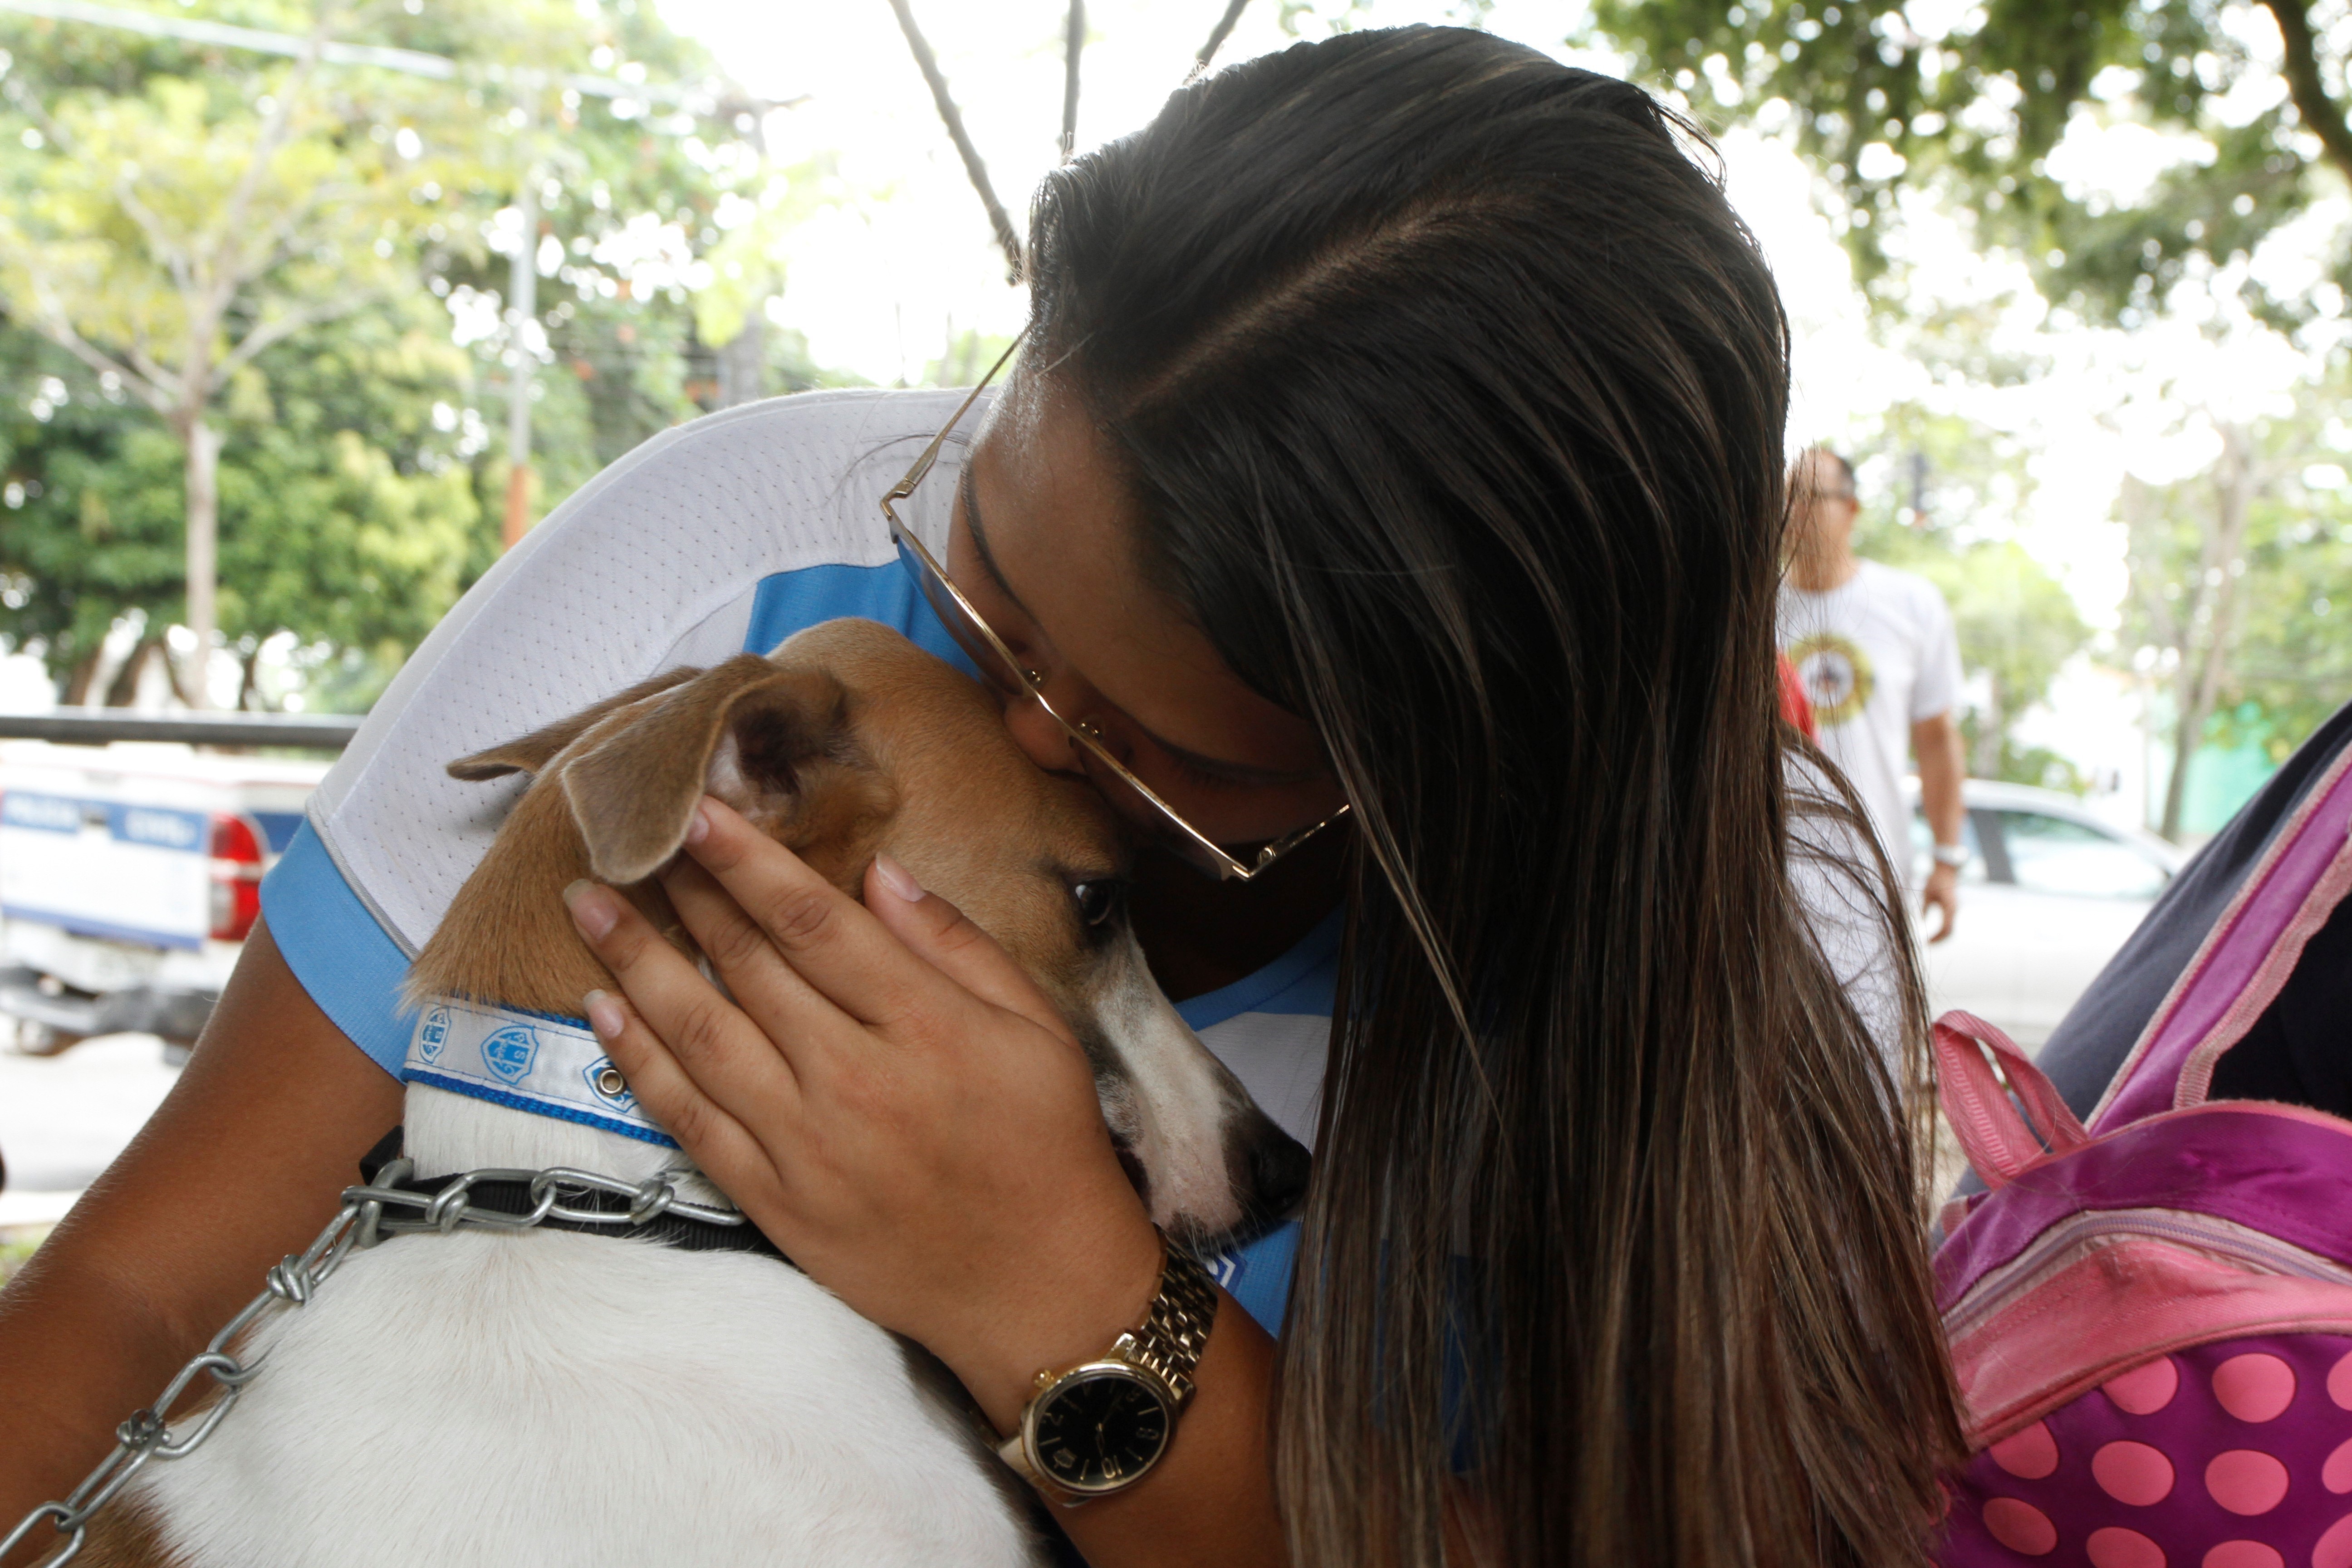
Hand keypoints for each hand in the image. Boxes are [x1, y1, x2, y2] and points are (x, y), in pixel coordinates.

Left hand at [563, 796, 1162, 1429]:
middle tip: (632, 839)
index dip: (747, 860)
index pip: (813, 922)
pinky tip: (604, 1012)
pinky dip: (641, 1062)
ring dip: (635, 963)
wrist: (1039, 1288)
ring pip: (700, 1035)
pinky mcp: (776, 1202)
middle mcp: (854, 1080)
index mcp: (925, 1026)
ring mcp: (806, 1146)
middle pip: (747, 966)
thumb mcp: (1037, 1029)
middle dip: (684, 894)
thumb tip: (879, 873)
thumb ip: (956, 945)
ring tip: (588, 905)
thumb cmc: (1047, 1147)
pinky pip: (690, 1121)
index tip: (695, 811)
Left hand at [1921, 862, 1958, 943]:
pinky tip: (1933, 935)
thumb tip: (1922, 921)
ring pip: (1951, 929)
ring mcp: (1954, 910)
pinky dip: (1942, 932)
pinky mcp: (1952, 910)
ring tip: (1929, 942)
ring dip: (1941, 937)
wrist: (1947, 870)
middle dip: (1939, 940)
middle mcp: (1954, 910)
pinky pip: (1949, 924)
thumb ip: (1925, 907)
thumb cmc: (1936, 879)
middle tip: (1927, 945)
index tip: (1926, 942)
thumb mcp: (1927, 893)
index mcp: (1950, 906)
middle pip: (1950, 932)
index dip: (1937, 937)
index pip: (1946, 928)